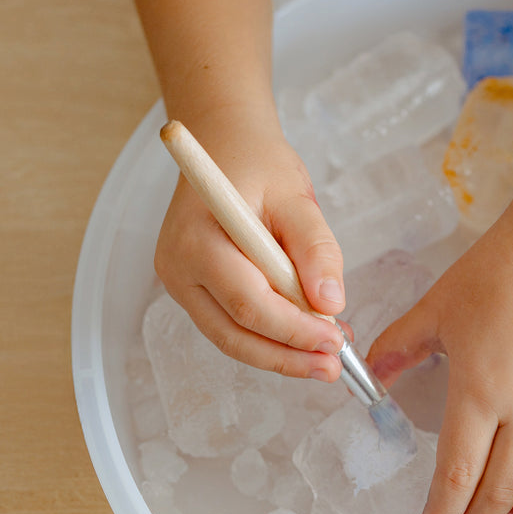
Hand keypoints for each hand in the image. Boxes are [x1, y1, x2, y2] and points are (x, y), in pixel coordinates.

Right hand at [154, 102, 346, 380]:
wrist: (226, 145)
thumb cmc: (258, 164)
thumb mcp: (296, 197)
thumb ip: (315, 248)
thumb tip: (330, 304)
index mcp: (196, 240)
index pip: (247, 303)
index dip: (293, 330)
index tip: (335, 341)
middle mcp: (177, 268)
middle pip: (233, 333)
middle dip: (286, 356)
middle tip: (332, 367)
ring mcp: (179, 283)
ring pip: (230, 337)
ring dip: (280, 354)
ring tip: (325, 360)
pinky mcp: (192, 291)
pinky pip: (230, 325)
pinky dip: (268, 337)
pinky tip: (304, 339)